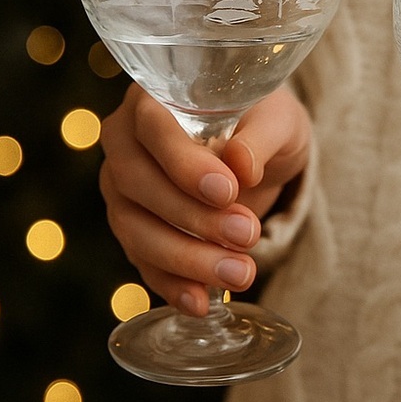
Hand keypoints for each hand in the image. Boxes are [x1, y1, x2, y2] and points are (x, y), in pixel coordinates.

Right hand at [98, 82, 311, 316]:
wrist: (260, 145)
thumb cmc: (264, 120)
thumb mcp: (278, 119)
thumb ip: (259, 137)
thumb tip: (240, 166)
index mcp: (151, 99)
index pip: (153, 130)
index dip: (184, 164)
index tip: (228, 191)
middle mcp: (124, 142)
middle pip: (139, 184)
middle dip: (193, 218)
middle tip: (247, 234)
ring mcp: (122, 189)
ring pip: (136, 229)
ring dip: (187, 258)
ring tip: (240, 274)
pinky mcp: (134, 228)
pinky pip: (143, 261)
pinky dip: (172, 285)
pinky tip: (202, 302)